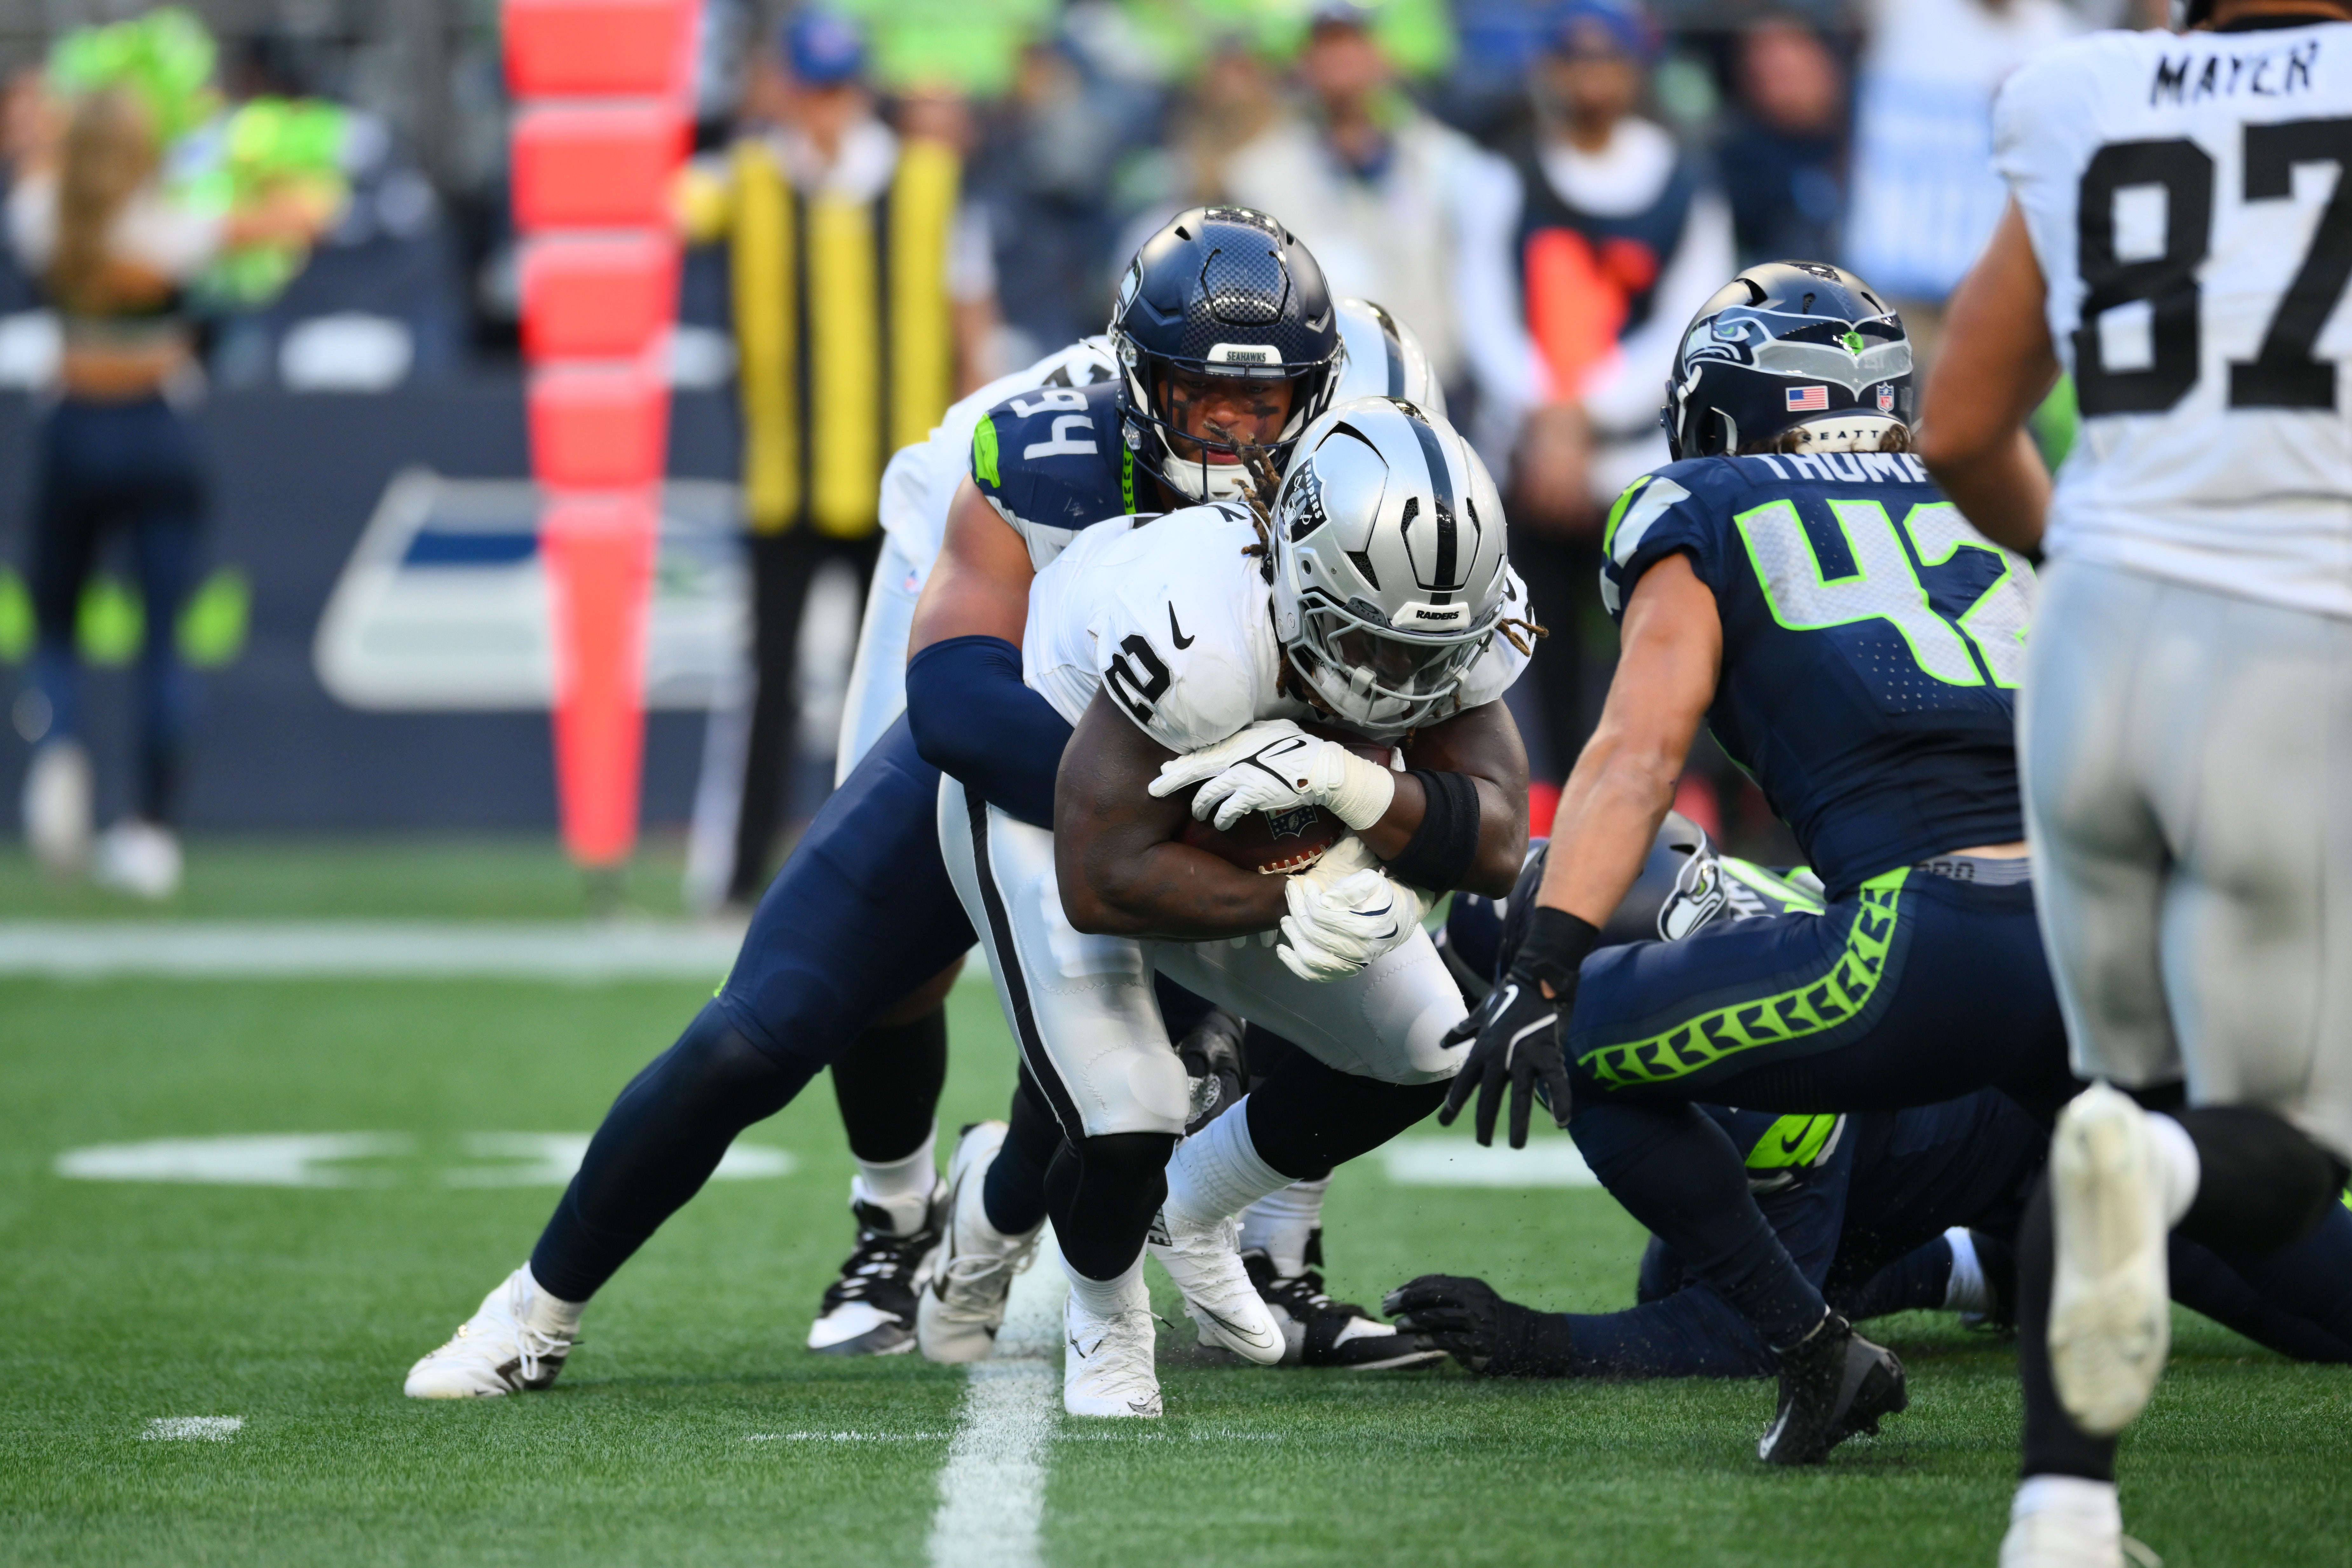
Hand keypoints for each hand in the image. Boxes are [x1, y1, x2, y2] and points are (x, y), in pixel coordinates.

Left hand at [1148, 718, 1395, 831]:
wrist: (1321, 768)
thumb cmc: (1299, 746)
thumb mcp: (1271, 730)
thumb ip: (1250, 733)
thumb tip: (1239, 734)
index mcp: (1237, 741)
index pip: (1201, 750)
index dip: (1180, 761)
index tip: (1164, 769)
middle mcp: (1234, 757)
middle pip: (1193, 769)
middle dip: (1171, 781)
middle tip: (1153, 790)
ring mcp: (1242, 776)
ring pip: (1207, 794)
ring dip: (1199, 807)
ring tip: (1197, 814)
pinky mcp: (1252, 795)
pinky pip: (1228, 810)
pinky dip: (1222, 818)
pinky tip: (1220, 823)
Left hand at [1275, 840, 1423, 981]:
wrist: (1400, 919)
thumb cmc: (1383, 897)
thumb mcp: (1373, 882)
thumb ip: (1350, 888)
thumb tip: (1325, 901)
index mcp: (1366, 928)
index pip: (1323, 915)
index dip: (1309, 899)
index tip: (1306, 885)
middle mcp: (1360, 952)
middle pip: (1314, 934)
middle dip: (1297, 913)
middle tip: (1291, 897)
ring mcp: (1351, 966)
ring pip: (1311, 959)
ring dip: (1293, 938)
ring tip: (1285, 920)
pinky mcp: (1343, 972)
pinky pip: (1314, 975)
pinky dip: (1295, 965)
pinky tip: (1282, 951)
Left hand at [1382, 1274, 1574, 1376]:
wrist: (1527, 1339)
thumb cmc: (1491, 1320)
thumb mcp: (1474, 1301)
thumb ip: (1448, 1297)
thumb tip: (1408, 1297)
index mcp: (1470, 1286)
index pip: (1433, 1281)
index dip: (1408, 1288)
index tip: (1390, 1296)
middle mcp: (1474, 1300)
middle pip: (1432, 1294)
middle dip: (1405, 1300)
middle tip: (1386, 1308)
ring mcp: (1478, 1322)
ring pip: (1439, 1316)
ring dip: (1414, 1321)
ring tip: (1398, 1326)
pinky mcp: (1480, 1344)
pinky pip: (1449, 1341)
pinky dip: (1429, 1341)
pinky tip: (1416, 1343)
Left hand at [1437, 976, 1572, 1147]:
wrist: (1534, 979)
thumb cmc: (1507, 998)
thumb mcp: (1479, 1015)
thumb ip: (1462, 1031)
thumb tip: (1444, 1041)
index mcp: (1481, 1050)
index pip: (1463, 1083)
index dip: (1453, 1103)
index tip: (1443, 1121)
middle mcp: (1498, 1056)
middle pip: (1489, 1097)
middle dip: (1485, 1123)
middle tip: (1483, 1143)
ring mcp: (1524, 1056)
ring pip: (1521, 1096)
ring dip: (1519, 1123)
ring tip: (1517, 1146)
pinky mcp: (1548, 1053)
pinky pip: (1556, 1082)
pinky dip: (1561, 1101)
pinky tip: (1563, 1121)